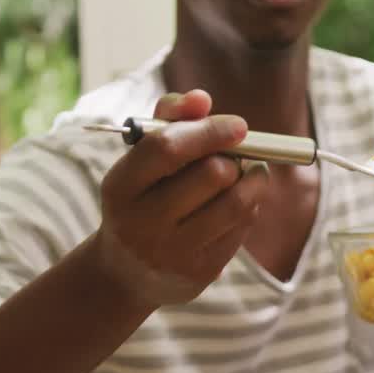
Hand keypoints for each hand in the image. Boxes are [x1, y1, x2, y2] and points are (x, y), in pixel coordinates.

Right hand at [93, 90, 268, 306]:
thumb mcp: (141, 161)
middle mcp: (141, 222)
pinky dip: (249, 206)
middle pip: (211, 174)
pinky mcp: (200, 271)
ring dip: (252, 180)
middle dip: (233, 158)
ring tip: (249, 172)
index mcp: (120, 186)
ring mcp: (171, 252)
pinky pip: (242, 227)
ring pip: (235, 203)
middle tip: (236, 155)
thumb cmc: (142, 199)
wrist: (127, 273)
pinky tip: (238, 202)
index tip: (239, 125)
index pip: (167, 147)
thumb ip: (169, 120)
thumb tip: (202, 99)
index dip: (209, 131)